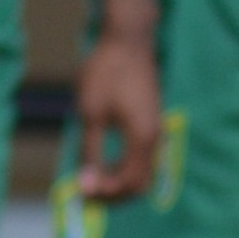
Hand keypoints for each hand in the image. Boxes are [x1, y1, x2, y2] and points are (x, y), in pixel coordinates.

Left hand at [69, 30, 159, 204]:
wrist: (127, 42)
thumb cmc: (105, 73)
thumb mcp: (91, 113)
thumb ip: (91, 151)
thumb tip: (86, 185)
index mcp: (142, 138)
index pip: (129, 183)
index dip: (106, 195)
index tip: (81, 194)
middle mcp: (155, 140)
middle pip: (140, 184)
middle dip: (114, 195)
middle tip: (86, 195)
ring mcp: (156, 132)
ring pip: (144, 173)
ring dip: (119, 183)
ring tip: (91, 182)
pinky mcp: (152, 125)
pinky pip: (143, 159)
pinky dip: (125, 168)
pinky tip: (104, 165)